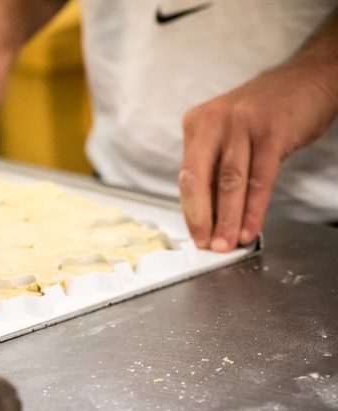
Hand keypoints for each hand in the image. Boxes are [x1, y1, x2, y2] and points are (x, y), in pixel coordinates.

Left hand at [179, 62, 337, 250]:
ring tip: (227, 244)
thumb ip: (217, 166)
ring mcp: (241, 125)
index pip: (187, 176)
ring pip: (228, 183)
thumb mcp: (231, 132)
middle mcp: (213, 122)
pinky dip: (253, 209)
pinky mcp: (270, 132)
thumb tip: (211, 213)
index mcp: (197, 123)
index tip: (196, 234)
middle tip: (207, 245)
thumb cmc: (268, 111)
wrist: (310, 77)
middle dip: (202, 218)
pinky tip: (251, 228)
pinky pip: (258, 180)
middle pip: (199, 179)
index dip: (191, 210)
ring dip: (227, 219)